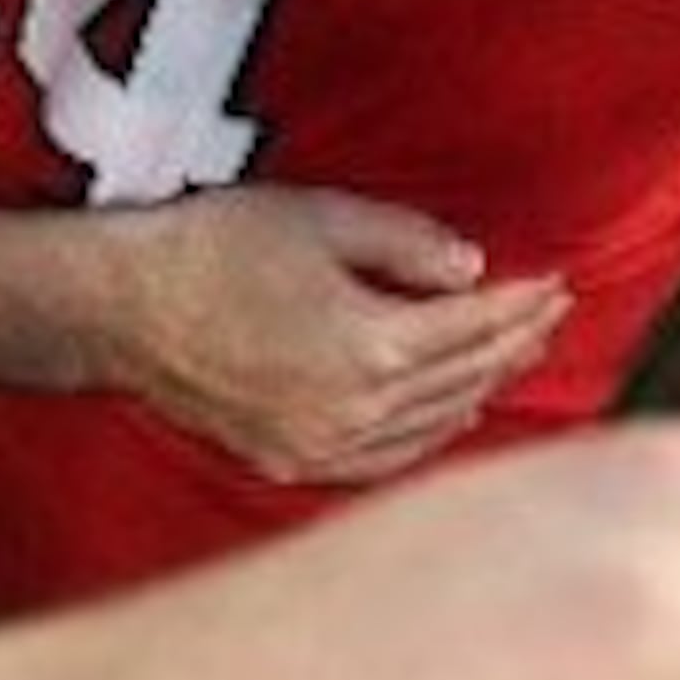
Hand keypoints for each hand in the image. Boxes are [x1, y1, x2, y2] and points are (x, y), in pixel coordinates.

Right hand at [93, 186, 570, 483]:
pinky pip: (387, 460)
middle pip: (463, 378)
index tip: (556, 280)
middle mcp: (356, 412)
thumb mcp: (319, 217)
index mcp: (371, 347)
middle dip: (513, 342)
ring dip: (481, 388)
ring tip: (514, 356)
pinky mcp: (291, 463)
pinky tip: (450, 414)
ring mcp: (323, 447)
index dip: (521, 302)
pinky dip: (431, 435)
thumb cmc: (214, 248)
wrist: (122, 308)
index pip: (474, 327)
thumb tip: (471, 268)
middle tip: (551, 313)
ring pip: (432, 426)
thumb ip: (405, 242)